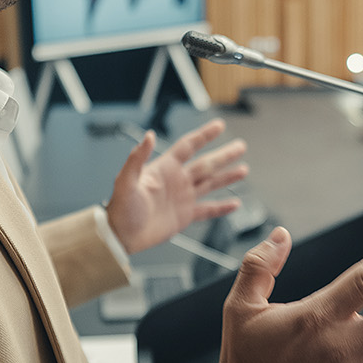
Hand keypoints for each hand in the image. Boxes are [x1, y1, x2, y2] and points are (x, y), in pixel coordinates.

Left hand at [106, 119, 247, 253]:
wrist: (120, 236)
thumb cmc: (119, 209)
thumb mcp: (125, 181)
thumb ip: (137, 158)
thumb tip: (147, 136)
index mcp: (164, 169)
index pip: (189, 146)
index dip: (204, 135)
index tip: (219, 126)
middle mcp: (176, 181)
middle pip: (206, 164)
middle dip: (224, 155)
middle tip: (241, 146)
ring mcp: (182, 198)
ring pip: (210, 184)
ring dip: (227, 177)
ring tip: (243, 170)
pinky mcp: (184, 216)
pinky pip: (208, 210)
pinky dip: (222, 207)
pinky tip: (234, 203)